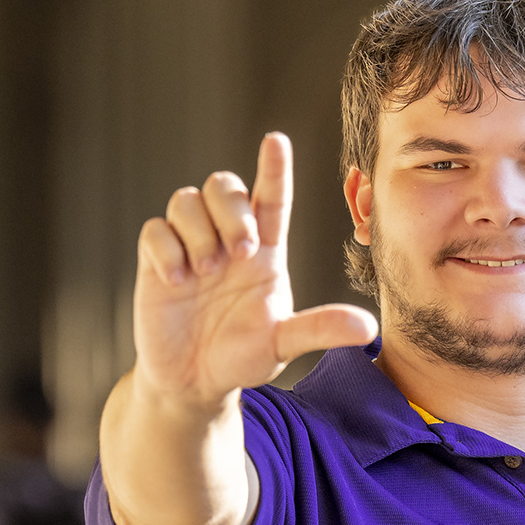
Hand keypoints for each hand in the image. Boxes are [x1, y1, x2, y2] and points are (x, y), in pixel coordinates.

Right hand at [135, 133, 377, 405]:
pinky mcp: (156, 261)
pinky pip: (155, 230)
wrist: (194, 382)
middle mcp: (227, 239)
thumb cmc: (242, 356)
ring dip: (198, 231)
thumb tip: (369, 328)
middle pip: (223, 185)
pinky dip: (166, 251)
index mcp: (265, 250)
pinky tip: (177, 283)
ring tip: (204, 273)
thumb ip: (320, 329)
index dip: (274, 169)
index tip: (276, 141)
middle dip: (232, 211)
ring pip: (186, 199)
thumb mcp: (283, 344)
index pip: (271, 198)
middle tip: (240, 253)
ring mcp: (190, 246)